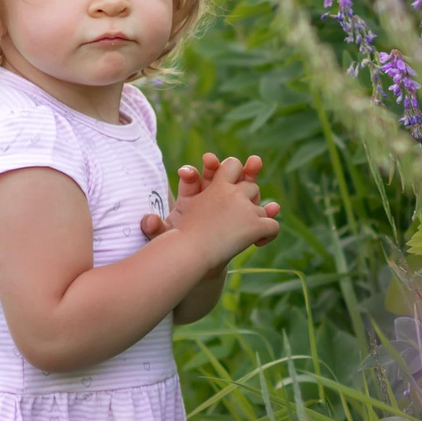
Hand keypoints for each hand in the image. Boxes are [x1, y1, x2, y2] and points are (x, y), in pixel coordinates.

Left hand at [142, 151, 278, 260]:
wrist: (199, 260)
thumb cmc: (182, 246)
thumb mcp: (167, 239)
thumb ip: (156, 229)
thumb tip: (147, 221)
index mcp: (192, 195)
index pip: (193, 178)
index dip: (191, 173)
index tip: (186, 171)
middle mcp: (214, 193)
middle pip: (220, 172)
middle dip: (220, 166)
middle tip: (217, 161)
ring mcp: (233, 203)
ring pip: (244, 182)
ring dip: (251, 171)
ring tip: (256, 163)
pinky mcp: (249, 219)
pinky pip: (260, 210)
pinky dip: (268, 210)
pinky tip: (274, 209)